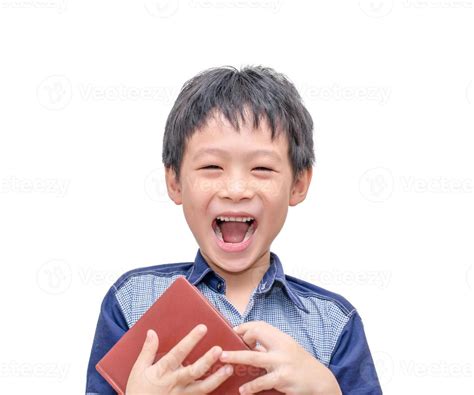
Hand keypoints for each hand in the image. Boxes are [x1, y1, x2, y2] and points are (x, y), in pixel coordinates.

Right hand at [126, 324, 233, 393]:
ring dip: (217, 379)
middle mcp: (174, 383)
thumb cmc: (138, 390)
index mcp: (163, 371)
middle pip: (194, 371)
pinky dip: (213, 391)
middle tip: (219, 349)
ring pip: (202, 388)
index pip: (178, 353)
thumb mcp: (138, 370)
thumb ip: (147, 351)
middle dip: (207, 360)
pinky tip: (224, 385)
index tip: (203, 328)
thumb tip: (152, 332)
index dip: (191, 340)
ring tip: (229, 369)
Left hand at [219, 321, 341, 394]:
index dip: (245, 327)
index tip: (234, 333)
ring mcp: (283, 363)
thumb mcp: (288, 350)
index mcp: (282, 338)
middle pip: (257, 334)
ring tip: (224, 360)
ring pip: (255, 358)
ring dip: (237, 358)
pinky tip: (243, 390)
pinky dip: (251, 386)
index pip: (261, 325)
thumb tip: (249, 343)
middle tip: (225, 345)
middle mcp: (282, 347)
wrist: (320, 381)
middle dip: (240, 337)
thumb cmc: (301, 365)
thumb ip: (271, 346)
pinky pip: (263, 381)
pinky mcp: (283, 379)